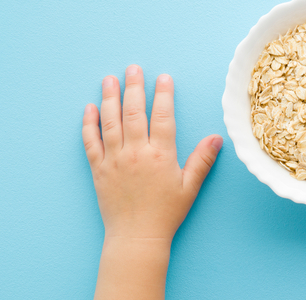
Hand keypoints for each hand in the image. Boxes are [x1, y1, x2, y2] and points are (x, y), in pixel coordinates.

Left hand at [82, 64, 222, 240]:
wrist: (137, 237)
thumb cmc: (166, 213)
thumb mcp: (190, 187)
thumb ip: (202, 160)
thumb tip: (217, 138)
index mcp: (160, 155)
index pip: (162, 117)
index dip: (163, 95)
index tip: (163, 78)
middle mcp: (135, 153)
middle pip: (133, 112)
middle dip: (133, 87)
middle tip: (133, 68)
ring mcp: (114, 160)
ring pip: (110, 122)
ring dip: (109, 98)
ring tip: (109, 79)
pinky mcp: (98, 169)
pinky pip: (90, 142)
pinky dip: (89, 123)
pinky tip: (90, 108)